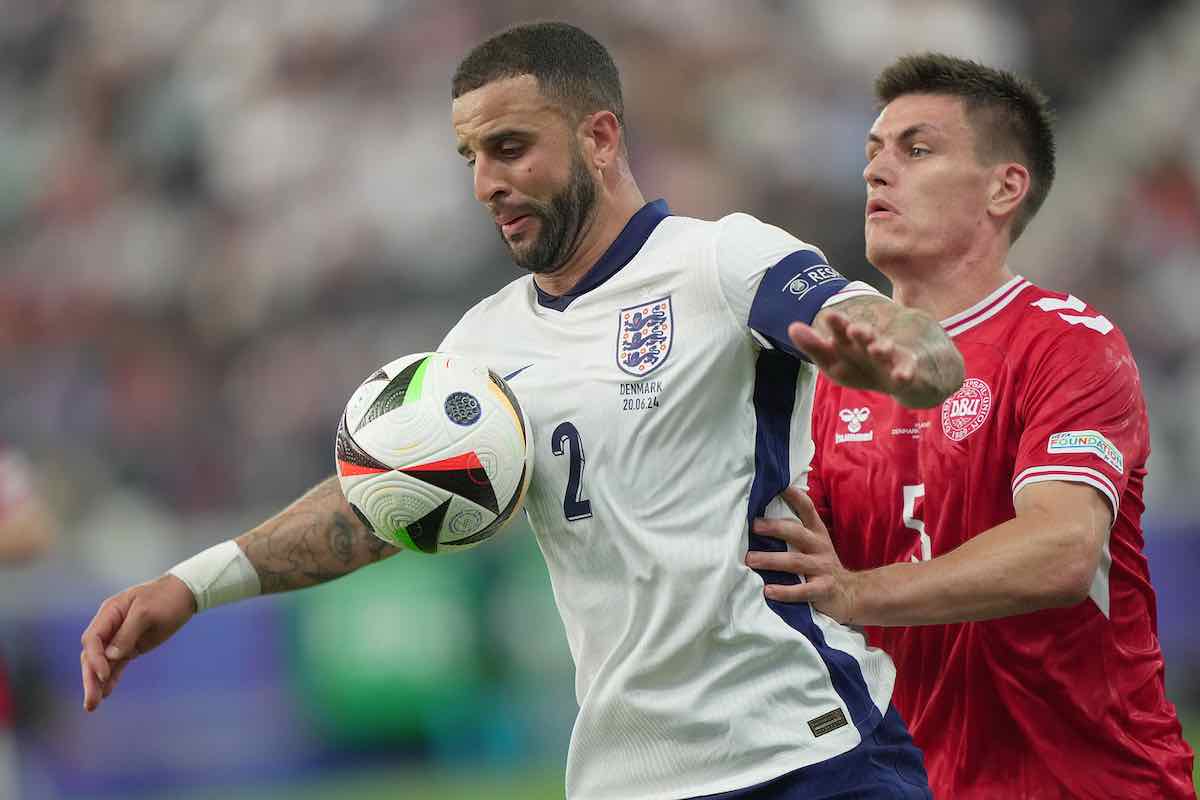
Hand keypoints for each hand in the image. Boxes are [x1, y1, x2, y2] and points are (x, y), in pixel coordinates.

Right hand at [80, 574, 195, 711]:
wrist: (184, 593)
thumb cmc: (165, 598)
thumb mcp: (147, 612)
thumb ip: (127, 633)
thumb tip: (110, 656)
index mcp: (109, 613)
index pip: (93, 639)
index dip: (94, 659)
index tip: (103, 675)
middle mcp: (110, 626)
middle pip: (93, 655)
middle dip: (90, 678)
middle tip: (90, 702)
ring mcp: (120, 638)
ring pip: (102, 663)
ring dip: (97, 683)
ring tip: (93, 705)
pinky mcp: (131, 646)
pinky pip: (117, 664)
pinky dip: (111, 679)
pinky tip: (107, 694)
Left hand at [745, 486, 858, 624]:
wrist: (851, 593)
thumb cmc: (821, 564)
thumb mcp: (814, 543)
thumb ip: (794, 531)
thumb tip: (761, 516)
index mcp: (816, 532)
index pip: (806, 508)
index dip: (793, 495)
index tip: (777, 485)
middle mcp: (819, 546)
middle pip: (796, 533)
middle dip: (775, 528)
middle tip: (754, 526)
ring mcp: (822, 568)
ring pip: (795, 561)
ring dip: (771, 560)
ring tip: (750, 559)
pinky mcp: (823, 590)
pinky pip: (802, 591)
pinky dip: (784, 591)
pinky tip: (768, 591)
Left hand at [788, 311, 917, 399]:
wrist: (899, 380)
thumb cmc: (861, 368)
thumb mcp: (834, 361)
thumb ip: (814, 346)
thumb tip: (791, 327)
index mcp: (850, 342)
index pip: (841, 331)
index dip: (837, 325)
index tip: (829, 316)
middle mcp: (870, 345)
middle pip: (866, 336)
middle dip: (861, 332)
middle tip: (854, 329)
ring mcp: (889, 357)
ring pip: (887, 350)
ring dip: (882, 348)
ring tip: (876, 348)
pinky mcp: (906, 370)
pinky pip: (906, 371)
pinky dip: (904, 373)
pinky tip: (901, 376)